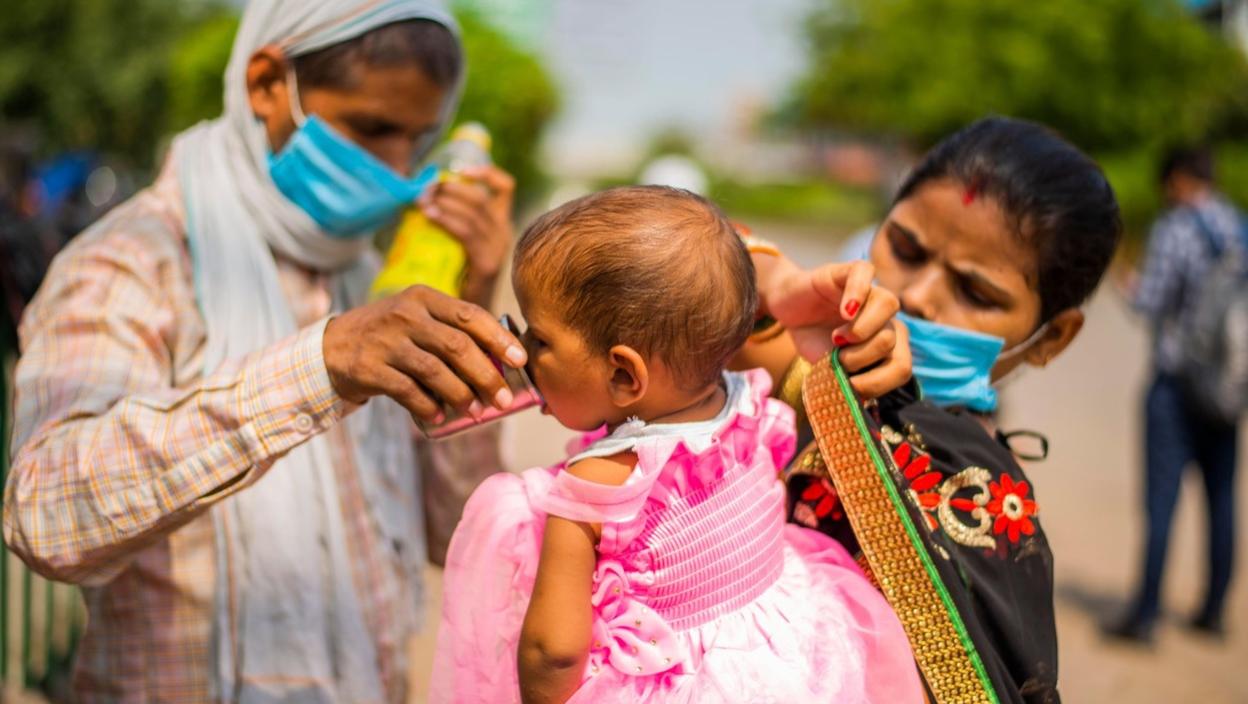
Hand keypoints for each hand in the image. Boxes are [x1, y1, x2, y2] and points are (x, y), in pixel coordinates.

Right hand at [322, 286, 527, 421]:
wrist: (333, 346)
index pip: (470, 315)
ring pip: (435, 371)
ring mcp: (386, 341)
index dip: (499, 339)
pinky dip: (428, 408)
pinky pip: (408, 391)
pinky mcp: (370, 368)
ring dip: (461, 395)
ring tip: (476, 412)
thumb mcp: (417, 318)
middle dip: (486, 375)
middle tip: (503, 399)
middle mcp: (405, 314)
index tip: (520, 360)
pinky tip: (440, 418)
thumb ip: (451, 331)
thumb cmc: (391, 335)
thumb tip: (501, 365)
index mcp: (424, 298)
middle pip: (457, 346)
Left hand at [419, 164, 515, 305]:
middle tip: (425, 189)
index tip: (459, 169)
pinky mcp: (487, 264)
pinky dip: (447, 219)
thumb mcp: (457, 246)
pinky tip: (429, 216)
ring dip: (444, 200)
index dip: (485, 172)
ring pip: (473, 210)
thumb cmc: (457, 283)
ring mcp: (498, 249)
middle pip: (480, 196)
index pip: (504, 187)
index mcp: (500, 225)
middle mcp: (504, 233)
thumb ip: (450, 221)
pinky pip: (467, 232)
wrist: (472, 326)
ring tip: (421, 202)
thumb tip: (423, 196)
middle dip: (450, 188)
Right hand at [764, 258, 910, 397]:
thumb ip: (850, 383)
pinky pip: (865, 273)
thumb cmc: (814, 340)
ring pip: (889, 304)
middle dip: (861, 358)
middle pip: (892, 340)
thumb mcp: (831, 369)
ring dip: (862, 330)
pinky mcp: (849, 271)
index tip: (848, 385)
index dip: (876, 383)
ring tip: (838, 338)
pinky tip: (844, 311)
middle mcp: (886, 318)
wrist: (788, 310)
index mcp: (888, 344)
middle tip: (837, 358)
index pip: (902, 368)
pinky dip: (857, 294)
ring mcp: (870, 291)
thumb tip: (861, 403)